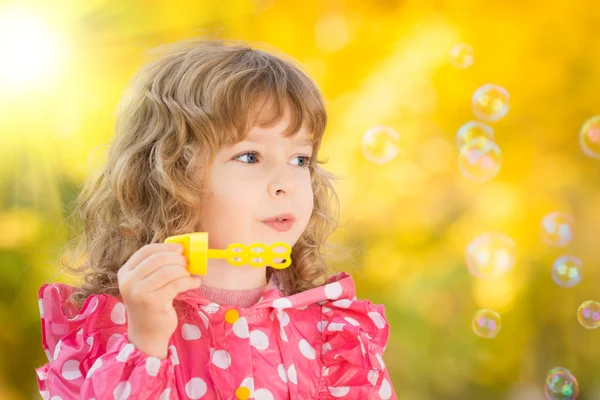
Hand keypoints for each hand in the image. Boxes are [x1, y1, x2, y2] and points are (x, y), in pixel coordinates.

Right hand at [117, 242, 201, 357]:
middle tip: (187, 263)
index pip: (146, 251)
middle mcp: (129, 282)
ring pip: (168, 271)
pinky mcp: (153, 303)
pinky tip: (195, 283)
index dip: (165, 247)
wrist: (146, 334)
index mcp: (125, 273)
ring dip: (184, 271)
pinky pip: (176, 284)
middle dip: (177, 259)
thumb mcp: (145, 283)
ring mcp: (139, 293)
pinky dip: (189, 282)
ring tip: (190, 276)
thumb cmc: (150, 304)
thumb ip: (155, 267)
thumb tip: (179, 250)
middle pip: (158, 259)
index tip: (180, 249)